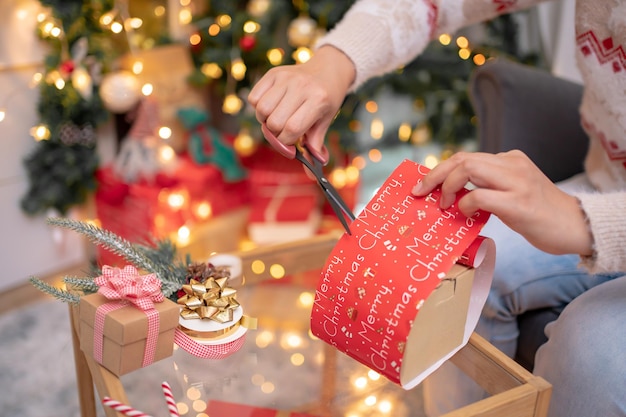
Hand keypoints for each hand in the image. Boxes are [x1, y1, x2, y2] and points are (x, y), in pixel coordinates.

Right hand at [247, 46, 355, 152]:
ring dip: (265, 121)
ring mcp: (285, 77)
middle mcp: (301, 86)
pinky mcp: (273, 73)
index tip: (290, 147)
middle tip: (284, 131)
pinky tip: (272, 107)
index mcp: (318, 99)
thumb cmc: (325, 100)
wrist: (327, 70)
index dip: (286, 143)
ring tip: (277, 118)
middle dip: (276, 134)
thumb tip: (309, 173)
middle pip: (274, 122)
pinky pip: (254, 98)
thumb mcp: (325, 121)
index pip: (292, 129)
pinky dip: (258, 107)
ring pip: (261, 110)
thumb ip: (315, 145)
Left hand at [411, 150, 593, 255]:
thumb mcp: (512, 191)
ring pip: (468, 169)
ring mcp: (517, 182)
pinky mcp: (519, 203)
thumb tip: (451, 193)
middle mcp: (512, 164)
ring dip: (447, 187)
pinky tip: (465, 214)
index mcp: (510, 159)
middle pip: (462, 158)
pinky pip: (479, 195)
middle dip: (434, 175)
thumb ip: (487, 185)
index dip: (439, 169)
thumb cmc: (539, 214)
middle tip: (420, 193)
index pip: (466, 156)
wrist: (577, 227)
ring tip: (444, 204)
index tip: (422, 185)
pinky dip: (465, 204)